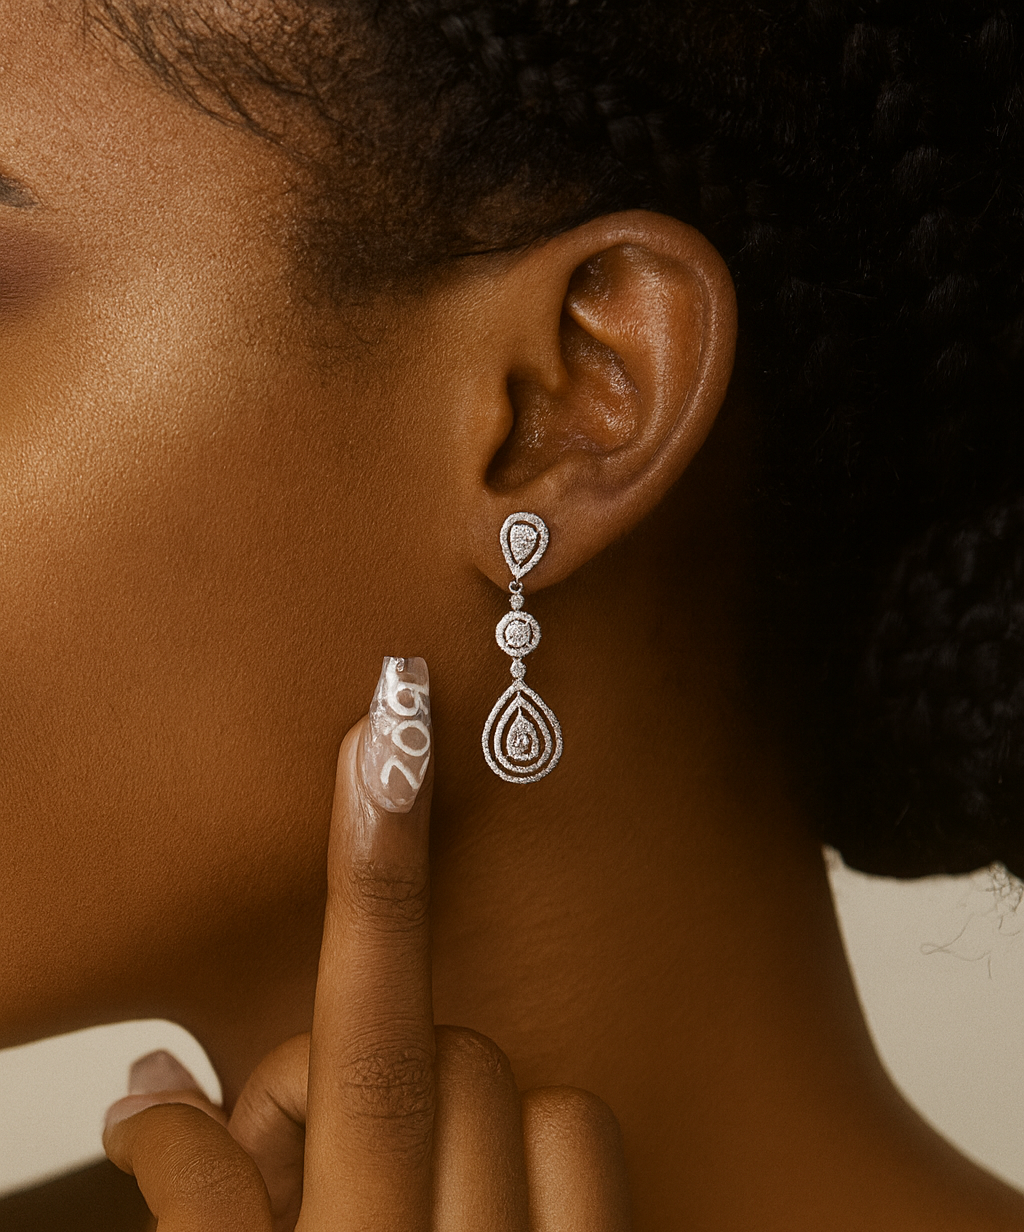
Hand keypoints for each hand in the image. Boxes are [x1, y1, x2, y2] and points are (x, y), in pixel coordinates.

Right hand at [103, 659, 630, 1229]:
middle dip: (351, 1057)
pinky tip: (488, 1193)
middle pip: (410, 1052)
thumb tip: (145, 1091)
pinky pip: (579, 1123)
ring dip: (430, 1098)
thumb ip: (196, 1210)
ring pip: (494, 1072)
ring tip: (392, 1183)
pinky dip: (530, 1131)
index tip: (387, 736)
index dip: (363, 880)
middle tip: (302, 1131)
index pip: (328, 1067)